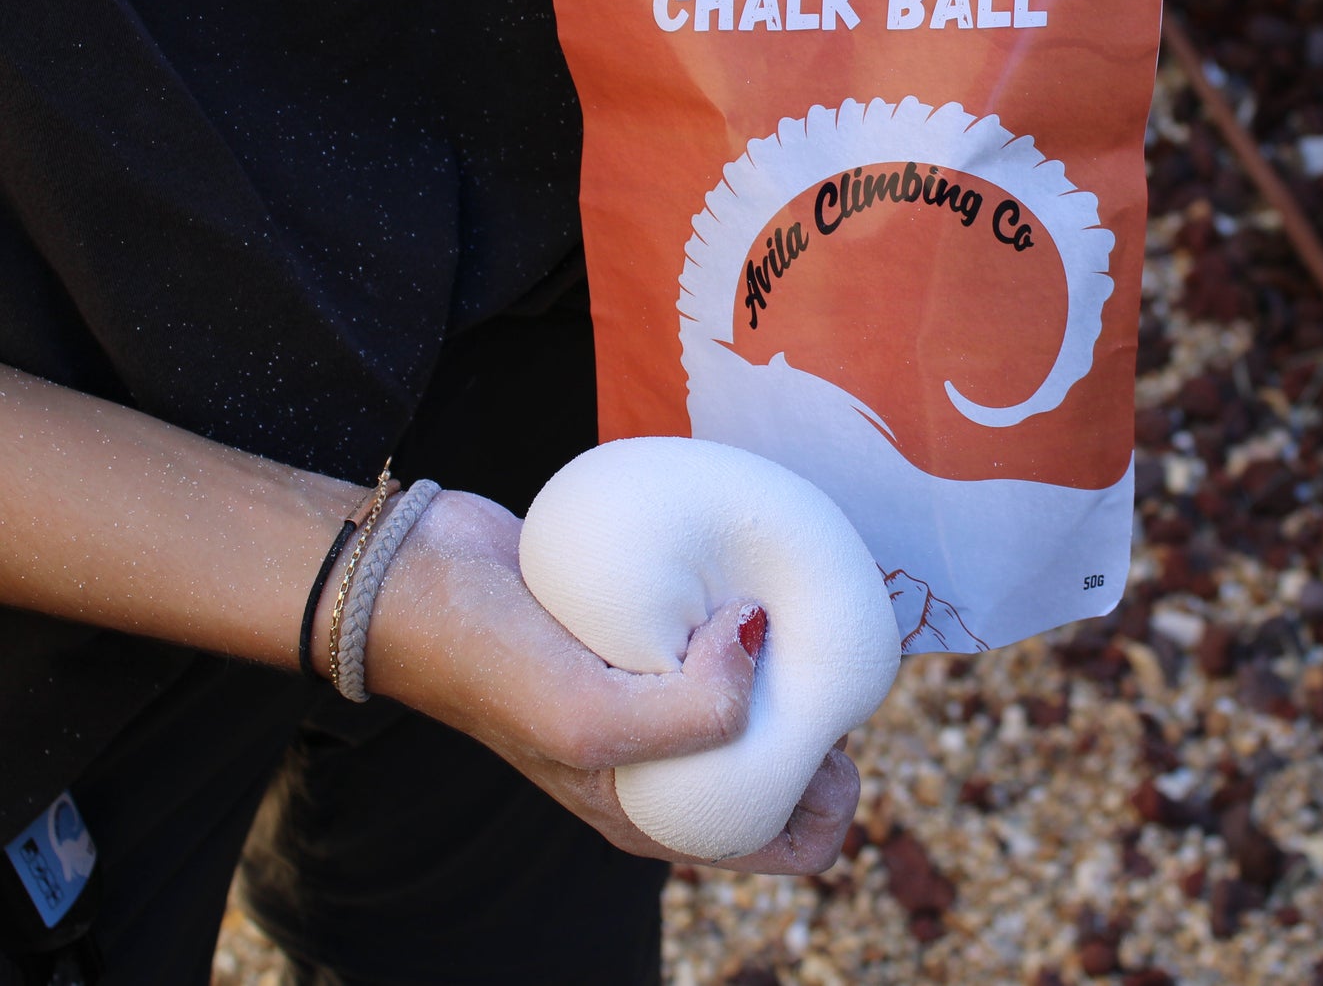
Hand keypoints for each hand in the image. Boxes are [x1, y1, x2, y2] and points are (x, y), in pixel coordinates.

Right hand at [362, 489, 857, 874]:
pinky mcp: (648, 622)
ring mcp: (658, 686)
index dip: (830, 790)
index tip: (814, 720)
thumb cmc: (489, 662)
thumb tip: (763, 641)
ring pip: (762, 682)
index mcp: (660, 811)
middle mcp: (668, 756)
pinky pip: (722, 621)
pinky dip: (743, 597)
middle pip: (791, 756)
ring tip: (773, 596)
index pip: (794, 840)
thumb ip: (694, 714)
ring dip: (785, 645)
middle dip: (818, 710)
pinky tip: (739, 560)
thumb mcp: (587, 717)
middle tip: (799, 645)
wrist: (414, 578)